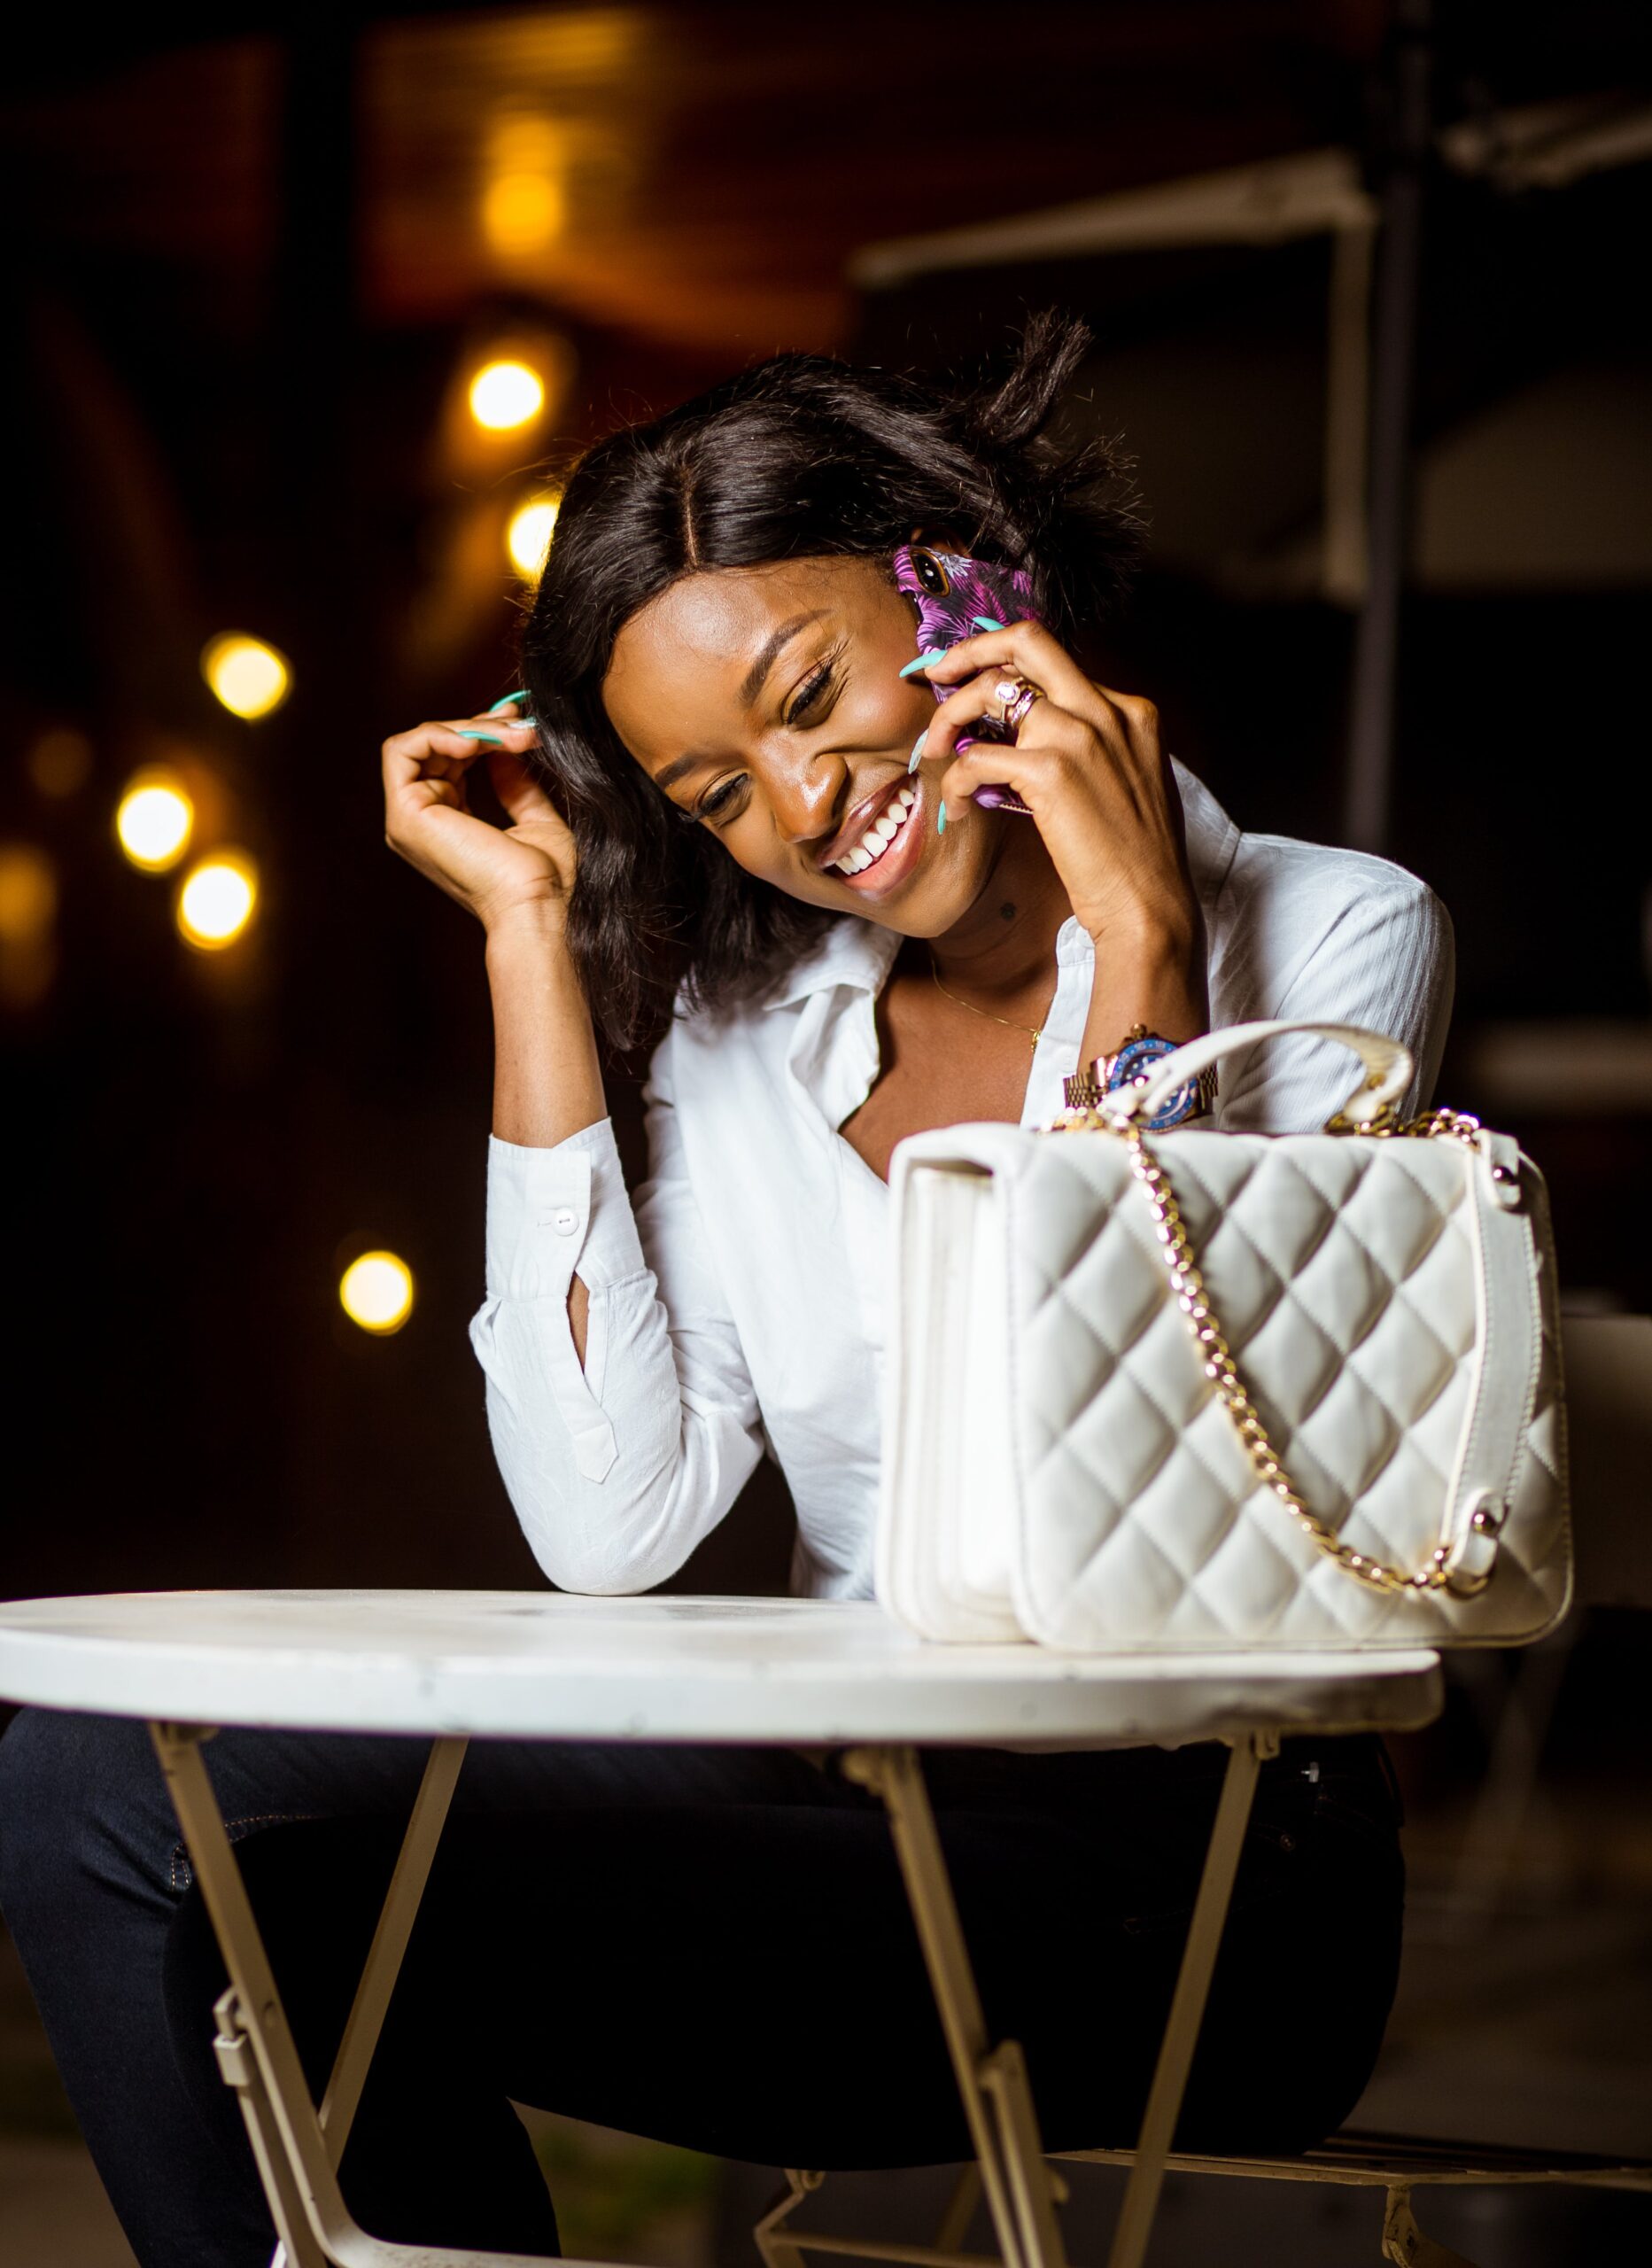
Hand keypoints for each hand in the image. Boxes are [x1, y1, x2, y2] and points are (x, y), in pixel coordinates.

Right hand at [381, 700, 574, 933]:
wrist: (541, 906)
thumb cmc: (548, 881)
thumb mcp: (534, 821)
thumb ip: (514, 786)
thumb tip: (505, 750)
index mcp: (449, 827)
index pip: (450, 761)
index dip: (481, 732)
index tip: (519, 721)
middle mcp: (423, 824)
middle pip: (434, 748)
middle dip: (479, 725)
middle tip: (520, 722)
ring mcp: (409, 821)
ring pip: (418, 743)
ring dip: (466, 729)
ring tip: (509, 736)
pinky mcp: (405, 816)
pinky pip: (402, 751)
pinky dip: (437, 735)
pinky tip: (475, 744)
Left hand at [920, 625, 1194, 954]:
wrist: (1150, 904)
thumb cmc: (1132, 859)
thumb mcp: (1122, 782)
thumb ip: (1086, 749)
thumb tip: (1018, 739)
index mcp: (1130, 710)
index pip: (1055, 662)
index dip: (1005, 666)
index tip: (971, 679)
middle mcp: (1107, 710)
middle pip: (1028, 640)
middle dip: (971, 649)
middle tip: (936, 674)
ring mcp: (1080, 736)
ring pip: (991, 690)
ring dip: (949, 717)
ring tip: (935, 752)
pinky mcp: (1052, 772)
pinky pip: (977, 756)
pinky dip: (955, 779)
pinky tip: (957, 808)